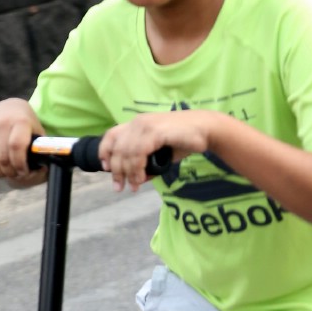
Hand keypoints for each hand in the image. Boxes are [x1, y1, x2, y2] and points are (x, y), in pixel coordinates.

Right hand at [0, 98, 45, 185]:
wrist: (10, 108)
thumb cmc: (27, 126)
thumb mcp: (37, 133)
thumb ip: (40, 150)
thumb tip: (40, 169)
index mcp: (20, 121)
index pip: (16, 146)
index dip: (19, 163)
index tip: (23, 171)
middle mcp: (1, 121)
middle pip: (2, 156)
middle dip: (9, 171)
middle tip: (14, 174)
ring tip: (5, 172)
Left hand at [99, 109, 213, 191]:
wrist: (206, 129)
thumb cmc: (186, 139)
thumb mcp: (162, 152)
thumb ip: (148, 163)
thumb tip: (139, 179)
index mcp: (138, 124)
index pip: (112, 135)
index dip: (105, 151)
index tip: (106, 168)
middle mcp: (138, 122)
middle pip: (117, 148)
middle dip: (116, 170)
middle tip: (119, 187)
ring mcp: (146, 126)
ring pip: (126, 152)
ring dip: (128, 173)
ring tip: (134, 186)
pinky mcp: (155, 132)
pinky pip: (139, 153)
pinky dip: (137, 168)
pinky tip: (141, 178)